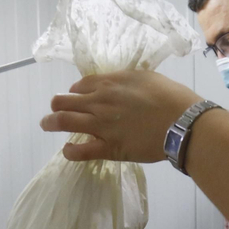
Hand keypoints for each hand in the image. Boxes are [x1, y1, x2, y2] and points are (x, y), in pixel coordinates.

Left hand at [42, 70, 199, 162]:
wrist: (182, 122)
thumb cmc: (172, 97)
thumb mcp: (147, 77)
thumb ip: (128, 81)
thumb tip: (120, 84)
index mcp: (110, 83)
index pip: (81, 85)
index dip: (75, 90)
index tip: (77, 95)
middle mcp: (99, 101)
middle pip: (65, 101)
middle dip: (58, 104)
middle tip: (55, 109)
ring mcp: (101, 125)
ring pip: (64, 122)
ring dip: (51, 123)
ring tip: (46, 124)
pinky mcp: (108, 148)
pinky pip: (80, 151)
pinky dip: (69, 150)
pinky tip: (67, 149)